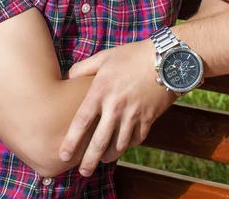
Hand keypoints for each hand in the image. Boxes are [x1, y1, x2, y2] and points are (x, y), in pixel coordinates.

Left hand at [58, 40, 176, 176]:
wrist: (164, 59)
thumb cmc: (131, 56)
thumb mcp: (104, 57)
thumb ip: (83, 68)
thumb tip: (67, 77)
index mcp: (100, 91)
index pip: (81, 121)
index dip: (71, 141)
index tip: (63, 155)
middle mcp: (115, 106)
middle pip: (99, 141)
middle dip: (89, 160)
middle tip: (83, 172)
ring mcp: (133, 114)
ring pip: (119, 145)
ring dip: (109, 156)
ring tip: (103, 160)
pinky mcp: (148, 118)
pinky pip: (136, 139)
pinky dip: (129, 144)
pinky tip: (124, 144)